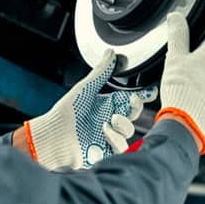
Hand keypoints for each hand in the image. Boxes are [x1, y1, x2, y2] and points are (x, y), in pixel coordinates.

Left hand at [24, 50, 156, 169]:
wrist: (54, 136)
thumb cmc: (65, 112)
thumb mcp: (85, 89)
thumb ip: (100, 72)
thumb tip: (110, 53)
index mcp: (107, 104)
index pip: (130, 98)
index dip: (143, 95)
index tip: (150, 91)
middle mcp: (110, 119)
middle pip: (134, 113)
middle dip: (136, 107)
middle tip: (130, 101)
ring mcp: (109, 136)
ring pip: (130, 130)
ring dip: (123, 124)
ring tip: (108, 122)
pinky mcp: (107, 150)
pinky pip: (122, 146)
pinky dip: (116, 139)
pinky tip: (104, 133)